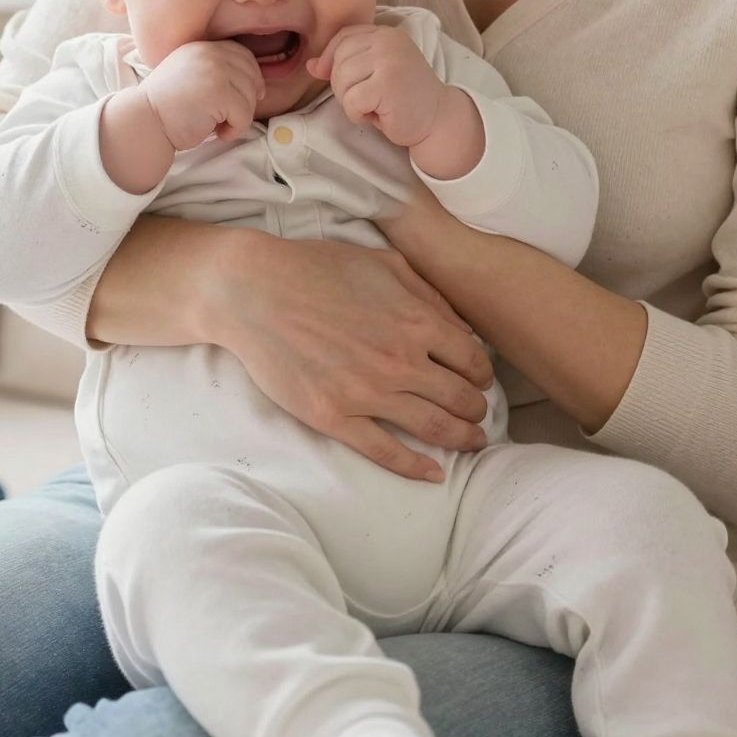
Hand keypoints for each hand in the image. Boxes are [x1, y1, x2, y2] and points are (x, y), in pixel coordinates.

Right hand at [144, 40, 263, 150]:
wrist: (144, 122)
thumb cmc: (166, 109)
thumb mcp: (189, 77)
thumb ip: (214, 72)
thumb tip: (256, 85)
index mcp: (201, 47)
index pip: (242, 54)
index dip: (252, 76)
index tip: (253, 95)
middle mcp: (209, 53)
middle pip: (250, 73)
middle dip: (248, 99)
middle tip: (232, 117)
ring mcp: (214, 70)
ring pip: (249, 95)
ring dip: (240, 117)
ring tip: (220, 126)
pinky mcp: (218, 92)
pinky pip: (244, 114)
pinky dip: (236, 129)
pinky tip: (219, 133)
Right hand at [214, 231, 493, 482]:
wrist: (253, 291)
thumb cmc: (317, 268)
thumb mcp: (384, 262)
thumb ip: (428, 293)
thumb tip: (462, 327)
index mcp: (416, 322)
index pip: (472, 361)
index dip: (482, 375)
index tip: (480, 382)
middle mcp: (400, 362)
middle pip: (460, 398)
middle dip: (477, 410)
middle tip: (478, 415)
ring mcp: (367, 393)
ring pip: (433, 428)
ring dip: (461, 439)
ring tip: (471, 443)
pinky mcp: (334, 417)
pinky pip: (385, 451)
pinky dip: (415, 467)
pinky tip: (434, 474)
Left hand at [306, 23, 446, 148]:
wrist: (437, 120)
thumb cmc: (402, 98)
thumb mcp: (374, 72)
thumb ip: (346, 63)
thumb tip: (311, 65)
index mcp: (385, 34)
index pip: (343, 37)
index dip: (332, 60)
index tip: (341, 81)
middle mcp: (387, 41)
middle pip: (338, 60)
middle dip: (343, 86)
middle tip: (367, 99)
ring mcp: (388, 60)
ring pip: (341, 80)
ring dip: (350, 102)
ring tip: (373, 106)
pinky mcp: (387, 84)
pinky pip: (351, 101)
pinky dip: (358, 115)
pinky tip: (378, 116)